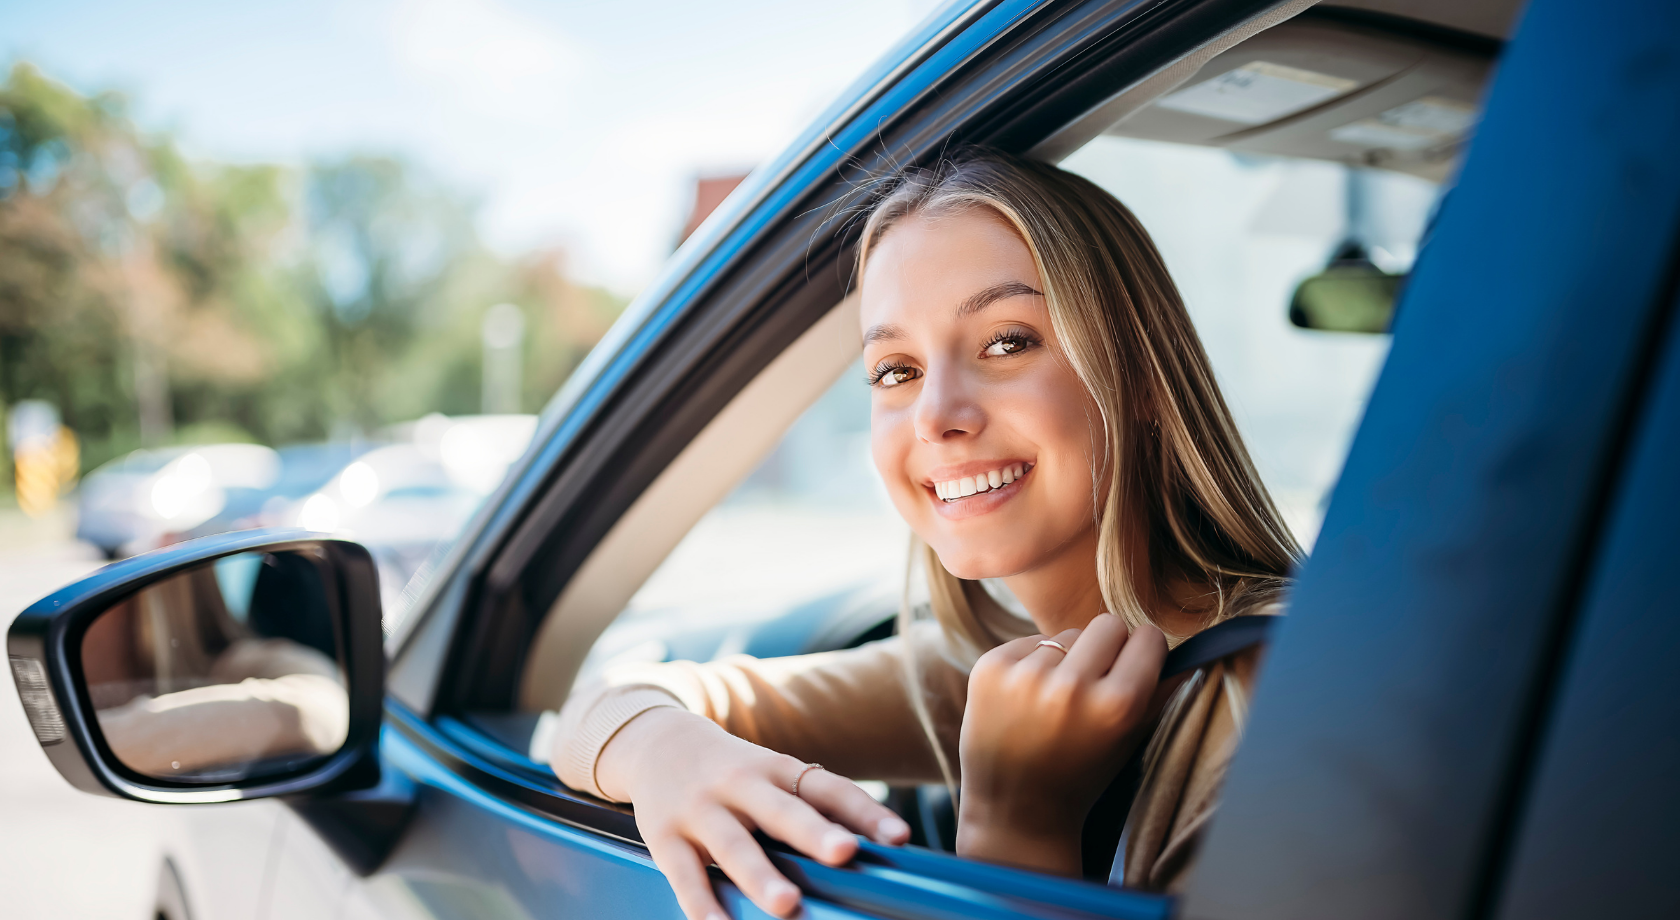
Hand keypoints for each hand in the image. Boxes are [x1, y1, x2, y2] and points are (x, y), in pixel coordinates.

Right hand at [596, 707, 910, 919]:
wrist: (657, 743)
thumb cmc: (733, 771)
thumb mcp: (771, 775)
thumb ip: (812, 807)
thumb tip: (866, 852)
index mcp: (776, 769)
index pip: (828, 788)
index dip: (865, 811)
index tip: (900, 838)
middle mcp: (740, 785)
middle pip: (782, 811)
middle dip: (813, 833)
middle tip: (844, 852)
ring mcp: (700, 810)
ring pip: (733, 846)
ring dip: (760, 876)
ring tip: (787, 905)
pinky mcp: (664, 837)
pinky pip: (685, 876)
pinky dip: (702, 905)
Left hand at [956, 613, 1165, 873]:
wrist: (1015, 810)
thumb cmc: (1081, 776)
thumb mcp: (1130, 741)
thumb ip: (1160, 693)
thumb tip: (1187, 652)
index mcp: (1116, 706)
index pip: (1148, 638)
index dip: (1144, 653)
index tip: (1135, 667)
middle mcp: (1071, 686)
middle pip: (1108, 624)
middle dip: (1107, 647)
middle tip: (1094, 680)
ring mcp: (1025, 675)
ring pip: (1065, 635)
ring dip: (1066, 660)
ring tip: (1054, 702)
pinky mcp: (990, 667)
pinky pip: (1029, 642)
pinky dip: (1031, 664)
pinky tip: (1024, 701)